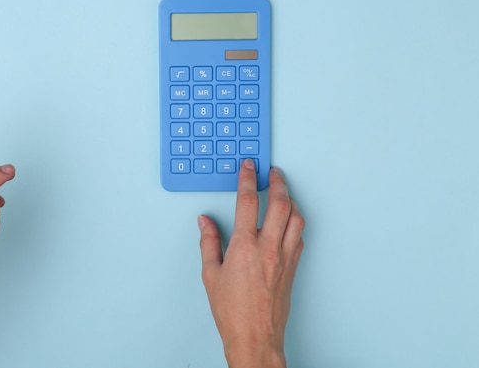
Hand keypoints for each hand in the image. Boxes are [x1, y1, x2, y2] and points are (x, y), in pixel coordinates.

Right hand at [198, 160, 304, 367]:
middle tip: (273, 172)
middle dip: (278, 182)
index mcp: (245, 246)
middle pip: (280, 203)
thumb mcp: (210, 274)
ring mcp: (285, 257)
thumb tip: (205, 222)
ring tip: (284, 192)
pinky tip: (289, 222)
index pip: (248, 201)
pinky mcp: (293, 268)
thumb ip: (209, 242)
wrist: (255, 337)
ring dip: (291, 200)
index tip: (249, 167)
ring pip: (297, 218)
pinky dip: (296, 223)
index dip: (248, 178)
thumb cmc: (232, 311)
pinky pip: (299, 237)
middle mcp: (269, 248)